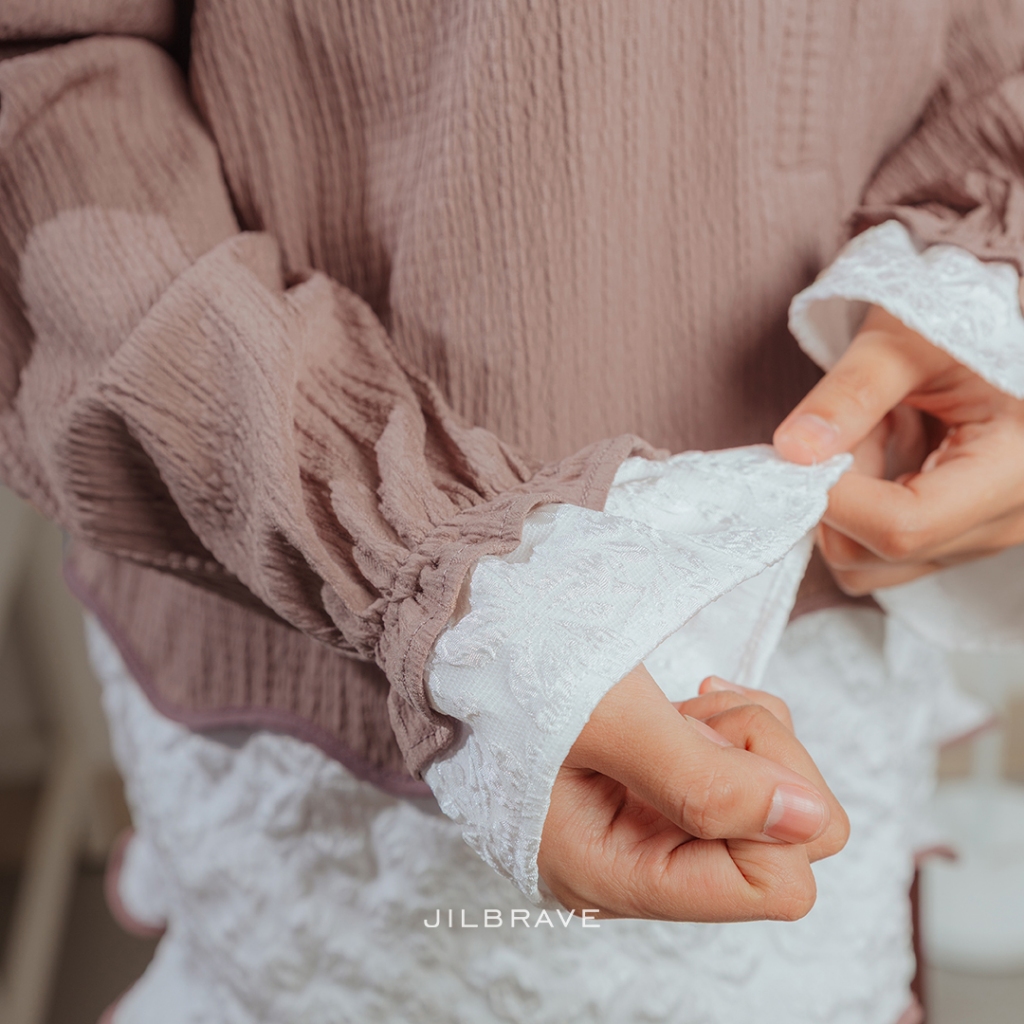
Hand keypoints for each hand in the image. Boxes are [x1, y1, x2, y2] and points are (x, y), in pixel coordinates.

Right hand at [537, 665, 848, 920]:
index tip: (708, 738)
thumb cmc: (510, 667)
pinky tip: (688, 706)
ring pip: (774, 805)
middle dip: (757, 761)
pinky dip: (735, 728)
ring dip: (741, 737)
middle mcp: (638, 866)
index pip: (772, 884)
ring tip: (677, 706)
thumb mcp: (605, 716)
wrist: (466, 626)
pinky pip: (749, 774)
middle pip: (784, 847)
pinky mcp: (660, 792)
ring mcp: (651, 828)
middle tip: (693, 713)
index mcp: (612, 874)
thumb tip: (814, 824)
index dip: (768, 806)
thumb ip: (707, 781)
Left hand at [773, 306, 1023, 593]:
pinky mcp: (955, 540)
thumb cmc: (959, 322)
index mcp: (1015, 469)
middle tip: (855, 424)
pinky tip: (886, 457)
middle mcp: (1006, 523)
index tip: (806, 451)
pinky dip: (859, 513)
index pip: (902, 526)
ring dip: (847, 504)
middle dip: (838, 493)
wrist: (998, 327)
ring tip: (878, 436)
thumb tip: (792, 451)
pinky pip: (879, 556)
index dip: (835, 496)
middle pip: (875, 554)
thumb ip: (850, 393)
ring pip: (869, 565)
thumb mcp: (907, 341)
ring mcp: (980, 540)